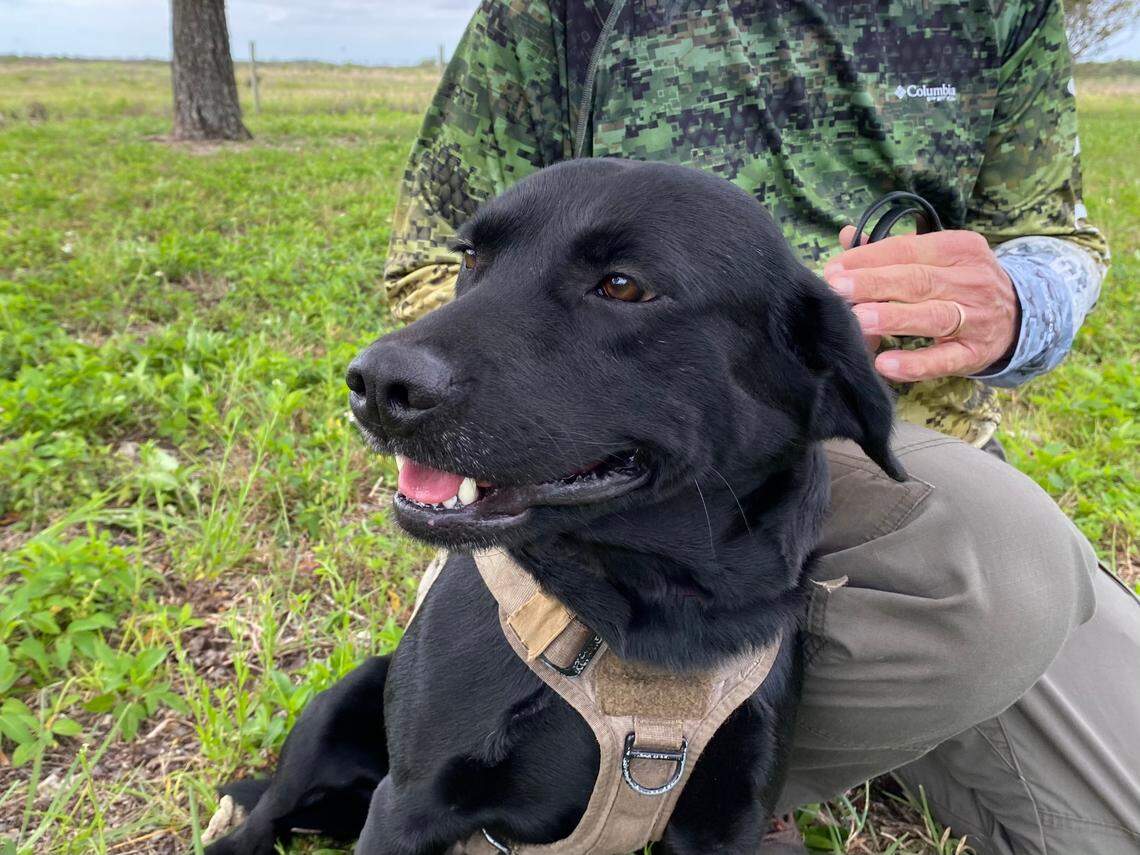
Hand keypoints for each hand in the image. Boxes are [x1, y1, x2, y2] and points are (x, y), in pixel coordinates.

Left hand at [822, 228, 1019, 381]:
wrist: (1022, 316)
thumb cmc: (962, 282)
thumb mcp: (938, 257)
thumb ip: (893, 249)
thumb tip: (847, 236)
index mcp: (959, 248)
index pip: (907, 249)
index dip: (869, 259)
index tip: (835, 270)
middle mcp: (971, 280)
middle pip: (917, 280)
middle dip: (874, 284)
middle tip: (838, 289)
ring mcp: (976, 318)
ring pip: (932, 316)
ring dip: (893, 318)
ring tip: (858, 319)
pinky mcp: (976, 353)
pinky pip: (943, 360)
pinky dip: (915, 363)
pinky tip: (885, 364)